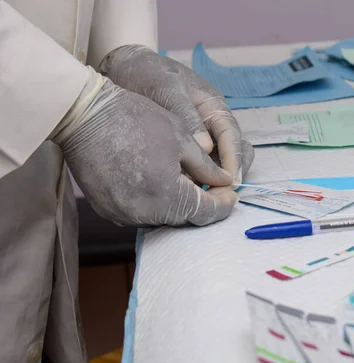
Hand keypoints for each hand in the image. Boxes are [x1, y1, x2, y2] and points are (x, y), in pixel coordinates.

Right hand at [51, 68, 238, 226]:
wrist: (84, 115)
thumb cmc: (136, 119)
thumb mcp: (182, 138)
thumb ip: (207, 166)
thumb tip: (225, 181)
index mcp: (167, 195)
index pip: (206, 213)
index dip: (224, 204)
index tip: (232, 193)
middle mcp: (145, 213)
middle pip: (186, 219)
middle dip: (204, 204)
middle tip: (216, 187)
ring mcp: (123, 215)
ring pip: (164, 218)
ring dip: (181, 204)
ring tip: (190, 183)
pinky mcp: (109, 210)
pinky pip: (143, 213)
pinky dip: (158, 203)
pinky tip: (163, 184)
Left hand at [99, 45, 254, 184]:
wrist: (122, 68)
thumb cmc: (148, 74)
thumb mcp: (167, 90)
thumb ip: (188, 118)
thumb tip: (206, 148)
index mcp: (214, 107)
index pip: (233, 136)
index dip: (234, 160)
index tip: (229, 181)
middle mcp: (211, 123)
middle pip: (234, 152)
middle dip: (231, 173)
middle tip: (219, 194)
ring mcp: (199, 135)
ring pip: (217, 162)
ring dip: (213, 179)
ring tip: (201, 196)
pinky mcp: (183, 145)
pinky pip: (196, 165)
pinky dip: (195, 178)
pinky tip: (183, 190)